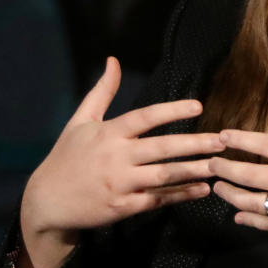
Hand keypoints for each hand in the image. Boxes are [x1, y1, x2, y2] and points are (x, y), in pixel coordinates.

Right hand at [20, 57, 224, 267]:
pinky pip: (157, 199)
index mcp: (108, 133)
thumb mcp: (80, 121)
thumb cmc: (66, 157)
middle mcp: (116, 157)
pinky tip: (202, 189)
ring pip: (164, 176)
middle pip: (162, 148)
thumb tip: (113, 60)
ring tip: (218, 165)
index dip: (172, 110)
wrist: (45, 202)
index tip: (199, 106)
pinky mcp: (122, 208)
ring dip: (193, 170)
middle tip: (222, 140)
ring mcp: (120, 184)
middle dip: (194, 144)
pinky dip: (181, 195)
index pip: (145, 118)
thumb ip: (102, 91)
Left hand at [209, 84, 267, 253]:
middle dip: (226, 168)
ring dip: (231, 196)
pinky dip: (250, 221)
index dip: (241, 139)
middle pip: (251, 175)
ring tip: (217, 187)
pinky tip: (238, 216)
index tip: (222, 135)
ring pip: (254, 203)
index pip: (266, 145)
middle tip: (209, 162)